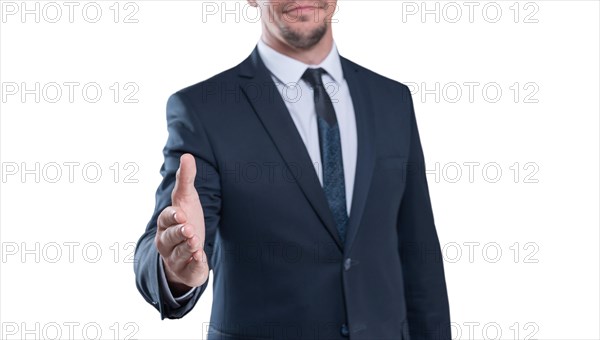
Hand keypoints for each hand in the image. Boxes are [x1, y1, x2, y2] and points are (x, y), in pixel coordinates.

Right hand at [155, 153, 208, 294]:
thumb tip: (187, 156)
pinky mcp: (187, 271)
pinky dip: (194, 267)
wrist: (184, 252)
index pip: (165, 218)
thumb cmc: (184, 221)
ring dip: (186, 249)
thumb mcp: (186, 200)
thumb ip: (186, 180)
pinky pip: (189, 271)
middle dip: (179, 233)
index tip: (181, 214)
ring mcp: (175, 258)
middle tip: (189, 230)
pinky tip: (201, 260)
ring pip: (178, 254)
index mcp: (165, 223)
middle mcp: (166, 241)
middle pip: (170, 237)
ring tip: (196, 244)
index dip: (173, 217)